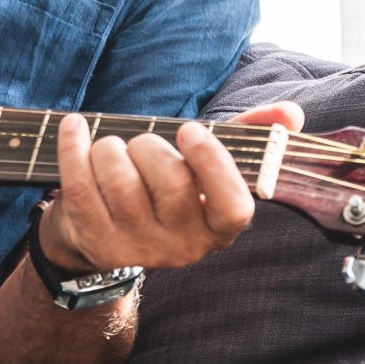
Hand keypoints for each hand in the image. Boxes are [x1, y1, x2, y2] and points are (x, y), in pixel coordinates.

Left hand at [37, 103, 305, 273]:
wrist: (99, 231)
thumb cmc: (161, 187)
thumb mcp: (203, 166)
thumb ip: (248, 137)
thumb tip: (290, 114)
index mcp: (217, 228)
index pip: (232, 208)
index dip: (214, 166)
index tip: (192, 130)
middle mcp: (181, 247)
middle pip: (170, 182)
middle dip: (150, 145)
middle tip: (143, 143)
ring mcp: (136, 249)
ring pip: (120, 181)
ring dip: (109, 147)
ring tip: (110, 148)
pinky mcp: (94, 242)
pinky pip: (79, 185)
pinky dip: (73, 146)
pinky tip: (74, 128)